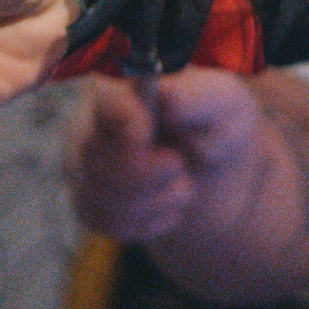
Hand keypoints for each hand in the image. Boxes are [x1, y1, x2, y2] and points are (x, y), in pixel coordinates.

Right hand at [69, 70, 271, 245]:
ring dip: (155, 200)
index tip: (150, 134)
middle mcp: (95, 122)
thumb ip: (196, 98)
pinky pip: (106, 222)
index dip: (127, 123)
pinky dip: (147, 221)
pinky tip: (164, 206)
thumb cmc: (219, 125)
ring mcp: (85, 165)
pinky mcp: (88, 202)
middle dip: (150, 173)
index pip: (107, 104)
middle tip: (178, 165)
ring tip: (180, 185)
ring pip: (102, 196)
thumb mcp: (223, 104)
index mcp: (128, 86)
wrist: (217, 175)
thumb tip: (164, 91)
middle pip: (98, 157)